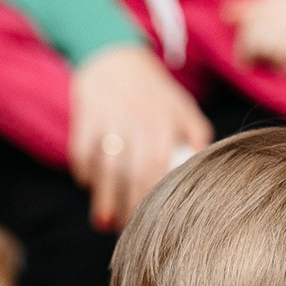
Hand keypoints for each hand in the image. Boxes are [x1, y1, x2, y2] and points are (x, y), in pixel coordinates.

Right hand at [68, 43, 211, 228]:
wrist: (114, 54)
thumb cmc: (153, 91)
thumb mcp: (181, 107)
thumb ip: (196, 135)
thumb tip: (203, 166)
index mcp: (164, 122)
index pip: (159, 167)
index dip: (153, 198)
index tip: (152, 221)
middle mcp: (137, 120)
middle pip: (132, 172)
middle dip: (128, 205)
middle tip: (126, 230)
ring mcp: (109, 117)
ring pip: (105, 166)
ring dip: (103, 197)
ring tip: (104, 222)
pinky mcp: (85, 114)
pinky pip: (82, 151)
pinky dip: (84, 172)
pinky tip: (89, 186)